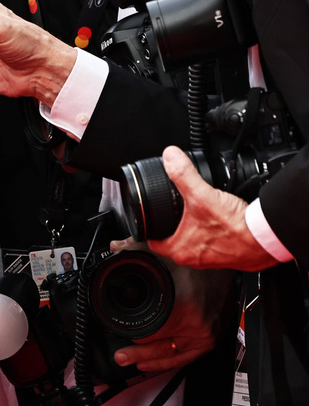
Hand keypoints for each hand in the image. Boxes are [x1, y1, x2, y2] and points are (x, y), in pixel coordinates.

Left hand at [111, 238, 231, 371]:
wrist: (227, 266)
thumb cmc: (199, 262)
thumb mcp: (163, 254)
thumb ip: (135, 250)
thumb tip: (114, 248)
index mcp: (184, 309)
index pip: (150, 331)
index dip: (130, 331)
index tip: (116, 330)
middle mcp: (197, 327)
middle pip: (160, 348)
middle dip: (136, 353)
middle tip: (120, 355)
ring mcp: (206, 336)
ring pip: (173, 356)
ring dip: (151, 360)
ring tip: (132, 361)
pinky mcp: (211, 339)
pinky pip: (187, 357)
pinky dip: (169, 361)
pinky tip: (153, 363)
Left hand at [148, 146, 277, 270]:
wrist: (267, 239)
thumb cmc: (237, 228)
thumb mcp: (202, 195)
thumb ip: (183, 174)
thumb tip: (170, 157)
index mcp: (180, 250)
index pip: (153, 241)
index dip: (149, 228)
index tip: (150, 218)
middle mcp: (195, 259)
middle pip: (175, 241)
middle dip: (173, 226)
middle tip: (174, 212)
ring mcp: (213, 260)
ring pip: (196, 243)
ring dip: (196, 230)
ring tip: (197, 214)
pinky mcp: (230, 257)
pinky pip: (216, 244)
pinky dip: (215, 233)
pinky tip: (220, 221)